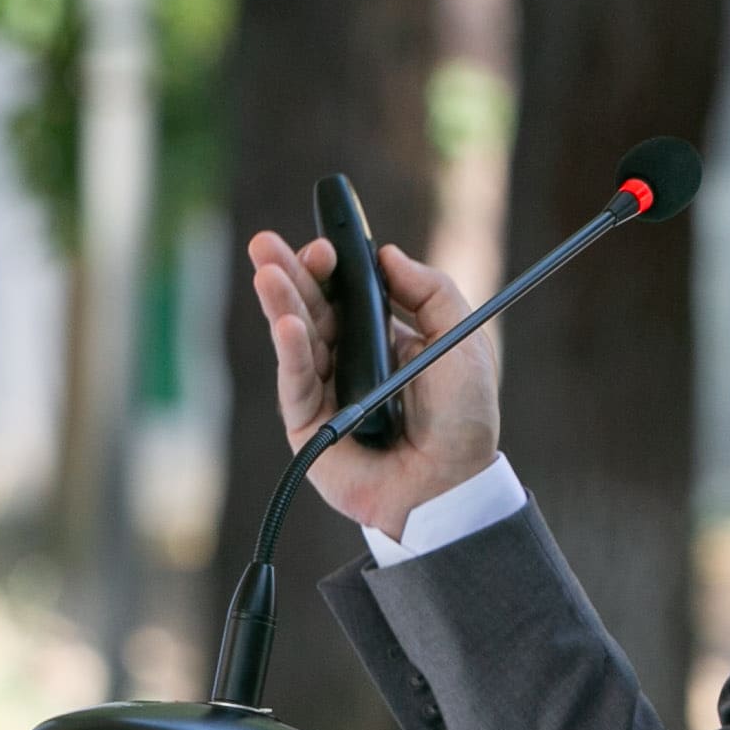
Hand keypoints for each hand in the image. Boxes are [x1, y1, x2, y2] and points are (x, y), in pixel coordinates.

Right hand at [243, 229, 501, 540]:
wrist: (452, 485)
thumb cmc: (462, 420)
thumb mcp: (462, 341)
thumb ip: (431, 292)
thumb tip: (388, 255)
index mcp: (383, 339)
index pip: (346, 293)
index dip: (331, 268)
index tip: (325, 244)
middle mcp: (348, 361)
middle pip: (312, 308)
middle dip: (290, 274)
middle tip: (267, 245)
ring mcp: (326, 392)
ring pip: (296, 339)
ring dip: (280, 303)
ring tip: (267, 273)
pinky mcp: (309, 426)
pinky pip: (297, 382)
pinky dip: (291, 352)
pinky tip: (287, 323)